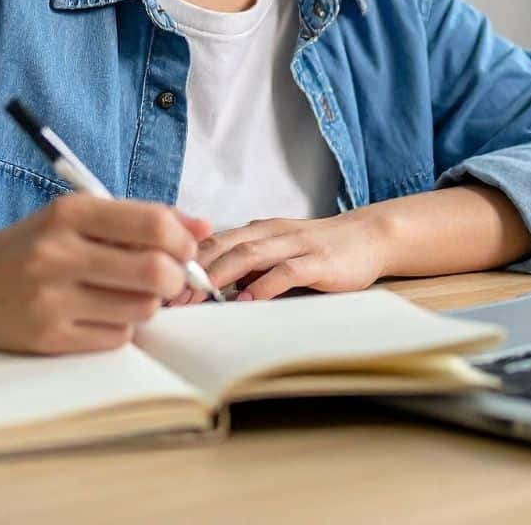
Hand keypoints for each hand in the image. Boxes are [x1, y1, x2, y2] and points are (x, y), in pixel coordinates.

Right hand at [0, 194, 210, 353]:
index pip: (152, 223)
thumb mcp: (81, 217)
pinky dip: (121, 326)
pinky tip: (98, 313)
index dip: (183, 239)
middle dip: (175, 277)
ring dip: (148, 303)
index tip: (184, 248)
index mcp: (70, 213)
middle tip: (168, 277)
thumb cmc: (38, 244)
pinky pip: (117, 337)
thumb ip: (142, 219)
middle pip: (154, 271)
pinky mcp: (48, 338)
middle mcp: (57, 254)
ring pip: (141, 309)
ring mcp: (50, 299)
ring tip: (126, 293)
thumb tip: (204, 227)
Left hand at [182, 210, 391, 301]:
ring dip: (220, 275)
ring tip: (197, 296)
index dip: (184, 261)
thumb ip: (248, 267)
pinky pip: (287, 272)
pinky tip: (248, 300)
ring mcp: (296, 245)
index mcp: (258, 230)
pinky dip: (265, 286)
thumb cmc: (319, 250)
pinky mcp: (319, 261)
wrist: (369, 237)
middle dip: (193, 270)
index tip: (161, 284)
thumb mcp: (278, 252)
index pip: (212, 241)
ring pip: (249, 255)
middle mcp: (272, 233)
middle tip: (169, 295)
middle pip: (223, 245)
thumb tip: (207, 291)